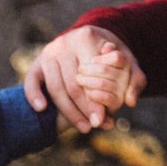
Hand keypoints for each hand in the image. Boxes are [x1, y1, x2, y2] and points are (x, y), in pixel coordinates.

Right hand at [24, 26, 146, 132]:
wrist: (83, 44)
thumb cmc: (107, 58)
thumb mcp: (126, 63)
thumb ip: (134, 81)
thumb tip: (131, 101)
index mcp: (86, 37)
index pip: (92, 74)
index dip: (97, 100)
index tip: (104, 120)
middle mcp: (64, 43)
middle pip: (74, 84)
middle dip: (84, 109)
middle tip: (92, 127)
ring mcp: (48, 54)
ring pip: (56, 88)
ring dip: (68, 111)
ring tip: (82, 128)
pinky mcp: (36, 65)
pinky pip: (31, 82)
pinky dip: (34, 95)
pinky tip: (41, 109)